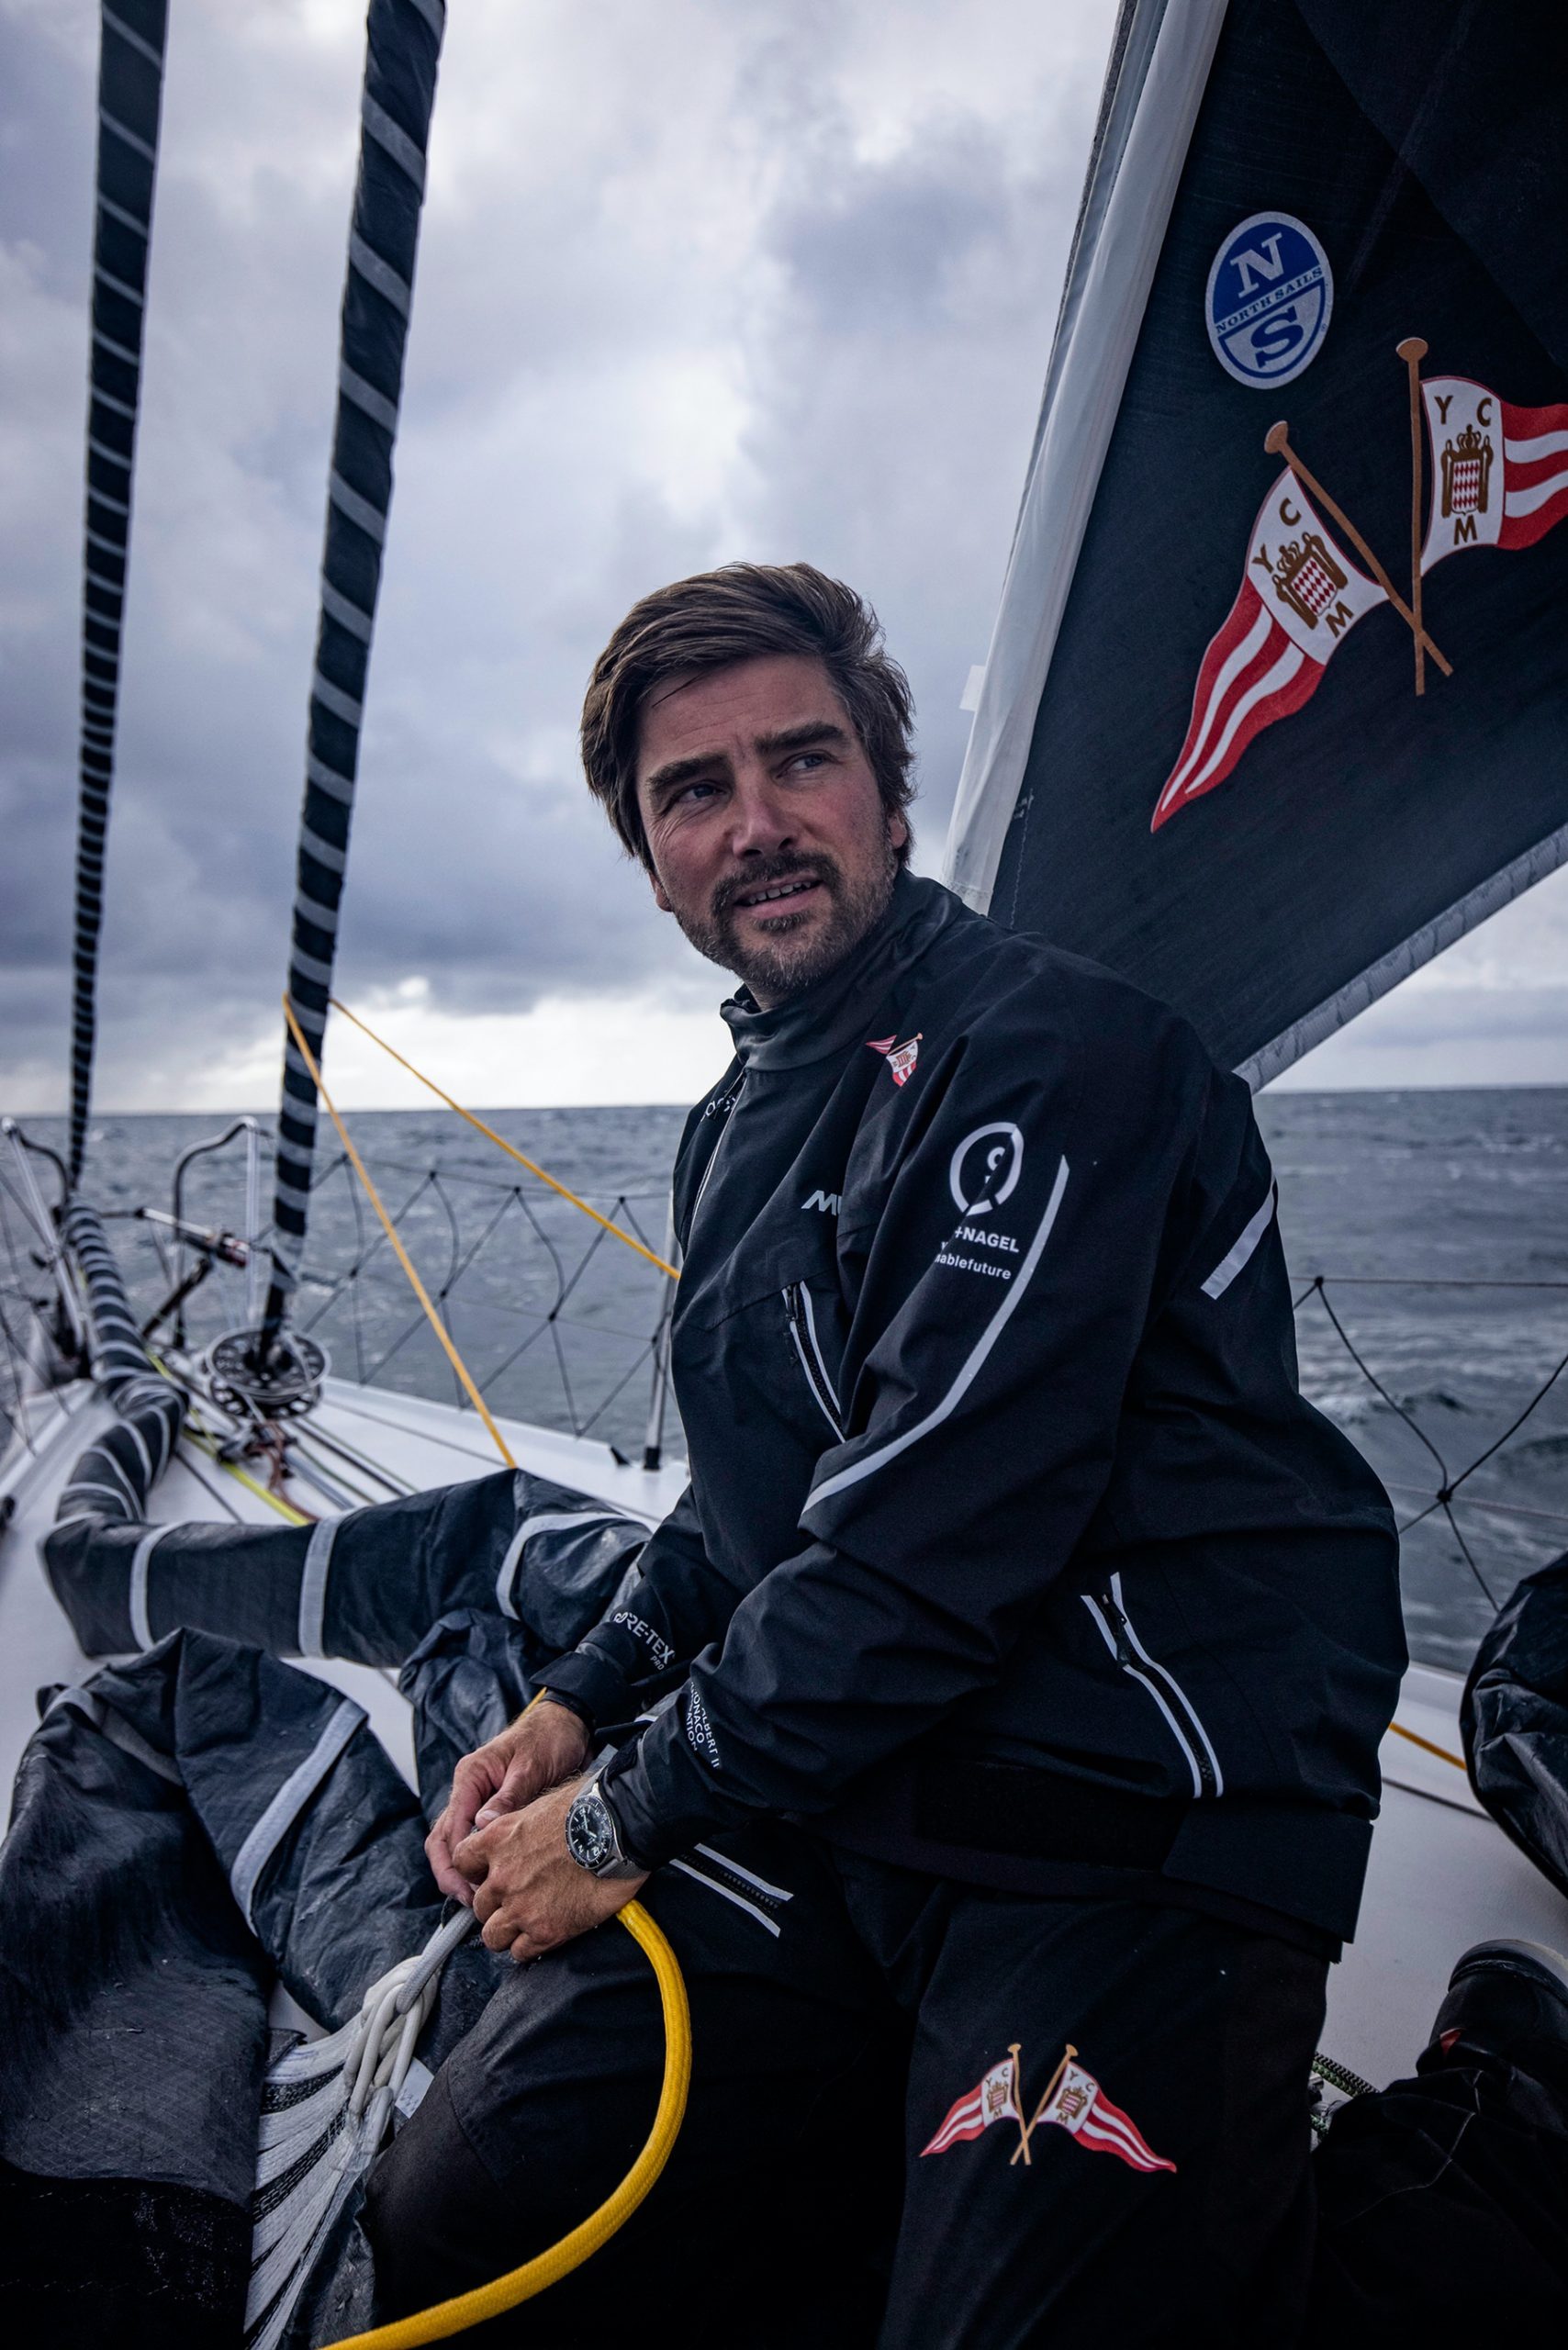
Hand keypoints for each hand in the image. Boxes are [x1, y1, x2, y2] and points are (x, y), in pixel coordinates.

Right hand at [426, 1699, 590, 1902]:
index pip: (451, 1825)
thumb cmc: (549, 1739)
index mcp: (471, 1776)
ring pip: (455, 1842)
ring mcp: (479, 1801)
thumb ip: (508, 1796)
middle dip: (450, 1872)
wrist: (568, 1726)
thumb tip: (483, 1827)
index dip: (457, 1859)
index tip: (472, 1884)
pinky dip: (478, 1861)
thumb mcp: (530, 1766)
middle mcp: (469, 1790)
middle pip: (444, 1838)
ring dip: (461, 1870)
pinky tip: (491, 1880)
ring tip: (477, 1898)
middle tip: (469, 1900)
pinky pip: (477, 1840)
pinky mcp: (495, 1810)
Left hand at [455, 1778, 646, 1958]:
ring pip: (492, 1936)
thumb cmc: (589, 1807)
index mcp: (498, 1839)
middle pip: (478, 1905)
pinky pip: (520, 1952)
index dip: (475, 1872)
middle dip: (496, 1905)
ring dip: (508, 1930)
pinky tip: (547, 1932)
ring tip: (529, 1922)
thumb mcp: (542, 1804)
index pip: (461, 1863)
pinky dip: (530, 1946)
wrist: (620, 1828)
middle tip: (519, 1900)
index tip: (489, 1874)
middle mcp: (502, 1876)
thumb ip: (518, 1824)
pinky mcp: (545, 1931)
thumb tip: (518, 1832)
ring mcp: (521, 1906)